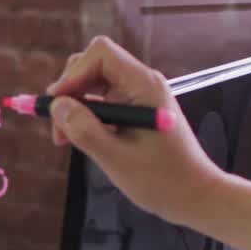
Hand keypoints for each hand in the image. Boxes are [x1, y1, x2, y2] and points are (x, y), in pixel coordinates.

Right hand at [46, 36, 226, 226]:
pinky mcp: (135, 109)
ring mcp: (139, 95)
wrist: (194, 196)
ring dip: (74, 105)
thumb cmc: (161, 180)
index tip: (57, 105)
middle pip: (94, 64)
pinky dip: (86, 115)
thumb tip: (56, 106)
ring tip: (64, 138)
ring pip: (94, 82)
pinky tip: (79, 139)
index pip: (101, 54)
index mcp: (144, 86)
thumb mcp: (116, 158)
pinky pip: (103, 100)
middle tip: (57, 127)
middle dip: (70, 90)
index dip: (73, 74)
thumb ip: (84, 129)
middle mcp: (142, 82)